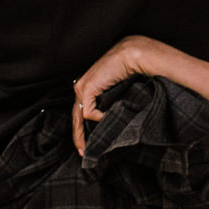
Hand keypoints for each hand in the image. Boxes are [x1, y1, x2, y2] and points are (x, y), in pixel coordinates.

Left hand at [71, 36, 160, 152]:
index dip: (82, 129)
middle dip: (78, 137)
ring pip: (79, 118)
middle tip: (83, 153)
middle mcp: (82, 86)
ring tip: (91, 148)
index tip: (86, 145)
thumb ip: (111, 104)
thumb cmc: (131, 71)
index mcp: (88, 86)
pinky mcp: (86, 89)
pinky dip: (100, 118)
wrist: (133, 55)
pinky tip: (110, 117)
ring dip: (86, 133)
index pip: (81, 111)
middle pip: (75, 117)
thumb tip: (111, 122)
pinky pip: (90, 113)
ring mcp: (82, 88)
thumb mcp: (119, 92)